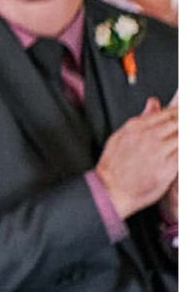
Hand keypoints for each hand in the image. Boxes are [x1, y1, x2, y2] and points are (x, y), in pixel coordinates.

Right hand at [96, 97, 179, 218]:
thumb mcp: (120, 136)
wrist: (110, 189)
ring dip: (184, 137)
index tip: (183, 116)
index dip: (180, 114)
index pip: (168, 113)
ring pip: (183, 137)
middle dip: (184, 124)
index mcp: (136, 127)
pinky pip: (184, 154)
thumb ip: (141, 118)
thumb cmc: (114, 166)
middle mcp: (149, 136)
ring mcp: (159, 151)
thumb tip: (153, 103)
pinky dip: (184, 151)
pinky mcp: (168, 167)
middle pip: (179, 123)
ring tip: (179, 142)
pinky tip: (181, 153)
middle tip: (183, 128)